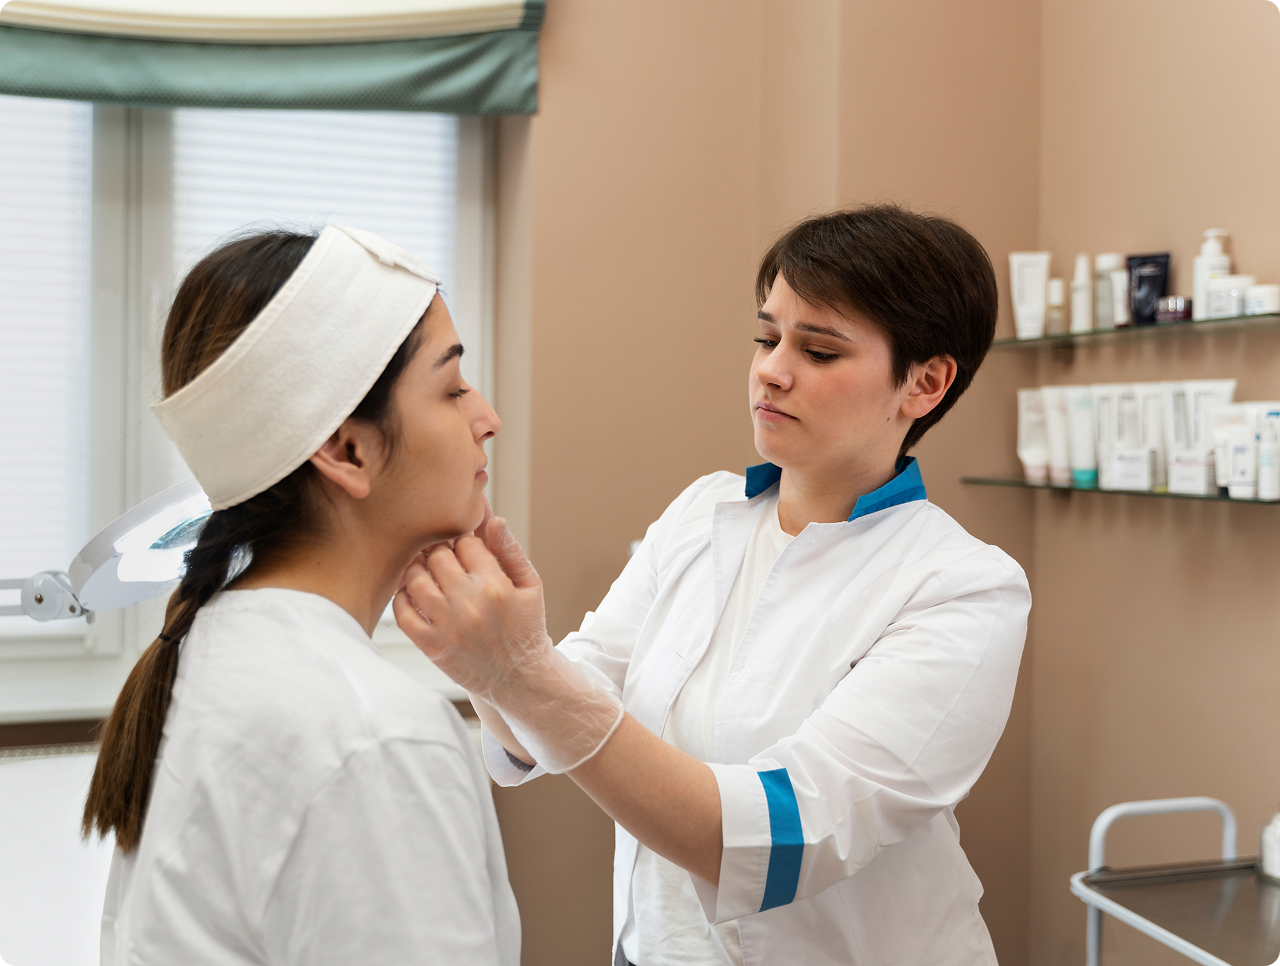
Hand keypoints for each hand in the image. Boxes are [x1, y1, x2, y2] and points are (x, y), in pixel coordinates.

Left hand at [394, 517, 550, 697]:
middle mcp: (469, 604)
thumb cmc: (526, 628)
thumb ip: (510, 551)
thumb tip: (493, 519)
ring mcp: (448, 626)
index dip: (465, 541)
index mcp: (496, 585)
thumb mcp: (530, 587)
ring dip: (419, 570)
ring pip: (416, 579)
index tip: (466, 550)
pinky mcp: (432, 646)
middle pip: (438, 556)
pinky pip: (402, 613)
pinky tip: (415, 596)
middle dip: (441, 552)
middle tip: (445, 558)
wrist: (520, 679)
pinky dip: (402, 599)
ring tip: (430, 574)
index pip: (466, 542)